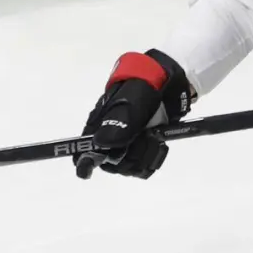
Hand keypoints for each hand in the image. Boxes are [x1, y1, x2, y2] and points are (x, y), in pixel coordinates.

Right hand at [75, 49, 193, 178]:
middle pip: (110, 164)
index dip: (85, 162)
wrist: (170, 80)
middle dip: (128, 158)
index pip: (83, 150)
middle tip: (144, 140)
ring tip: (154, 139)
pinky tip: (159, 143)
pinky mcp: (143, 147)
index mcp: (99, 125)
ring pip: (129, 167)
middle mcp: (110, 138)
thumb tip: (101, 144)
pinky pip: (144, 165)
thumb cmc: (144, 86)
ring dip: (144, 157)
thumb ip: (119, 122)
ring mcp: (128, 143)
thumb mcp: (132, 101)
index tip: (91, 171)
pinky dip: (153, 158)